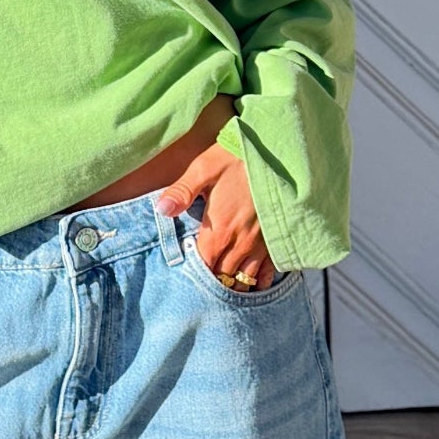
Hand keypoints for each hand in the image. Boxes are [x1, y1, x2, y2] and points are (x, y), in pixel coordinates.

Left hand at [153, 138, 276, 289]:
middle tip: (202, 284)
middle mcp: (240, 244)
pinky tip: (252, 283)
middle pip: (222, 277)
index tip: (187, 274)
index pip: (203, 266)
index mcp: (219, 231)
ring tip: (223, 286)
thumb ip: (181, 192)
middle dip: (212, 282)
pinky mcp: (275, 241)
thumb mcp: (204, 169)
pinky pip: (268, 272)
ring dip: (232, 285)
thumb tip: (161, 210)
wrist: (277, 152)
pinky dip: (259, 281)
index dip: (195, 274)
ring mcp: (261, 245)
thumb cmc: (236, 158)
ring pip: (244, 280)